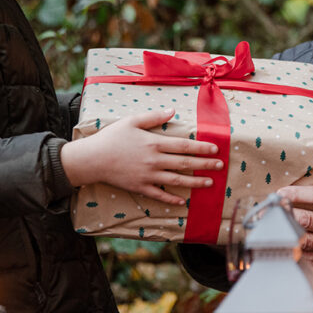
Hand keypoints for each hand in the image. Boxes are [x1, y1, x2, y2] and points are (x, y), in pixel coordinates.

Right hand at [62, 108, 223, 204]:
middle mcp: (154, 160)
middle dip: (205, 165)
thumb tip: (172, 111)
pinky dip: (172, 199)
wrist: (93, 159)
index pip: (184, 146)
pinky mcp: (140, 187)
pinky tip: (183, 201)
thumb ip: (153, 117)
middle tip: (220, 166)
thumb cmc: (111, 137)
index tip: (215, 149)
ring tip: (210, 183)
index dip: (201, 148)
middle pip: (185, 163)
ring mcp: (148, 176)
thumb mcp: (132, 121)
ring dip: (195, 182)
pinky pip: (159, 195)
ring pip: (177, 180)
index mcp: (154, 143)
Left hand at [277, 184, 312, 268]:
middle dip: (284, 212)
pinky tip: (284, 240)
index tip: (281, 192)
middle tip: (271, 209)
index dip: (296, 194)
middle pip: (306, 219)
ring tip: (271, 224)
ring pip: (304, 238)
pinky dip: (294, 247)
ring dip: (285, 230)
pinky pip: (308, 255)